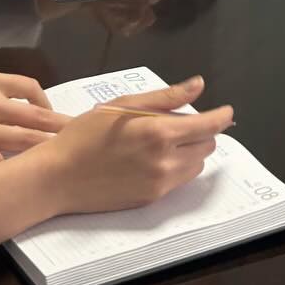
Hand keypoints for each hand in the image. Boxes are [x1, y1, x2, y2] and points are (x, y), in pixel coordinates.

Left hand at [0, 55, 66, 173]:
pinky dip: (17, 92)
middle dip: (60, 125)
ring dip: (45, 104)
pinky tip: (13, 103)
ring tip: (51, 116)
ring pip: (29, 90)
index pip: (23, 140)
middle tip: (82, 132)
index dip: (48, 146)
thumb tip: (2, 163)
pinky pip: (8, 80)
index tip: (69, 153)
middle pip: (34, 115)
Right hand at [44, 75, 234, 213]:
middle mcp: (166, 161)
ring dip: (190, 151)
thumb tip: (199, 85)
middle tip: (174, 123)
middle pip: (206, 146)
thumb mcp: (123, 106)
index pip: (209, 126)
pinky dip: (176, 167)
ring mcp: (160, 184)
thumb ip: (166, 97)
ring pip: (196, 165)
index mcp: (160, 133)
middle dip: (200, 132)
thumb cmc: (85, 135)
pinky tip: (151, 159)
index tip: (226, 111)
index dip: (221, 117)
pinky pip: (179, 181)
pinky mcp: (151, 199)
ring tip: (161, 141)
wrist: (58, 177)